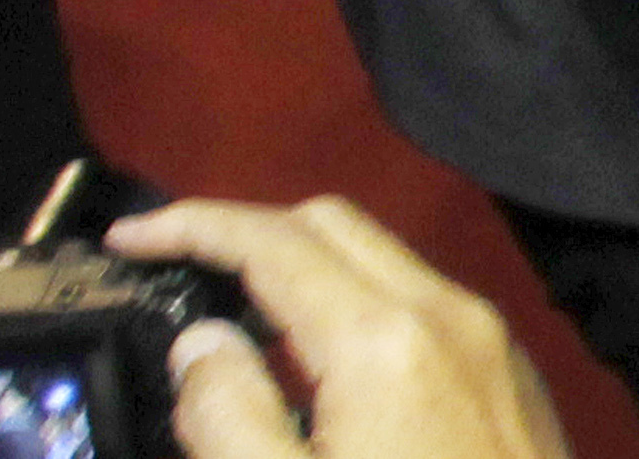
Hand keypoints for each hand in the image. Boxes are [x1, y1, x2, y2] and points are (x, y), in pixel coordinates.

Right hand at [108, 196, 570, 458]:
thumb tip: (202, 343)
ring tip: (230, 310)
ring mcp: (490, 343)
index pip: (276, 241)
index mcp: (385, 338)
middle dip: (248, 230)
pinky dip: (356, 303)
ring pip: (384, 261)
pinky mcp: (509, 377)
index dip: (194, 226)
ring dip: (304, 266)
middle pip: (335, 226)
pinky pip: (421, 305)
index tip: (129, 237)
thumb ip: (227, 413)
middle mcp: (448, 315)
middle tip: (174, 265)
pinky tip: (315, 361)